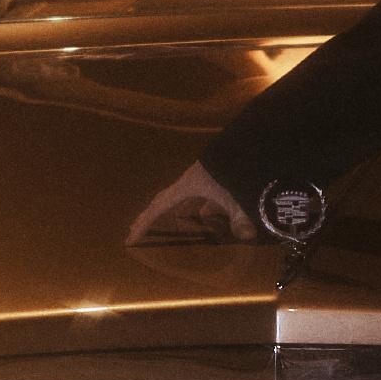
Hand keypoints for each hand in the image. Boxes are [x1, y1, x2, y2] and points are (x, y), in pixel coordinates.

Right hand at [127, 158, 257, 244]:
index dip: (144, 224)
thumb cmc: (237, 169)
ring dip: (175, 209)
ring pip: (182, 197)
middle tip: (137, 228)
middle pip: (163, 200)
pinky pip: (201, 194)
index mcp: (187, 186)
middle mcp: (190, 181)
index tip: (130, 239)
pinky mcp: (215, 175)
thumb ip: (241, 220)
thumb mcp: (238, 198)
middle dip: (151, 215)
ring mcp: (202, 177)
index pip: (158, 209)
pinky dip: (199, 205)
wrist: (249, 141)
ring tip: (171, 221)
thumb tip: (245, 235)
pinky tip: (207, 212)